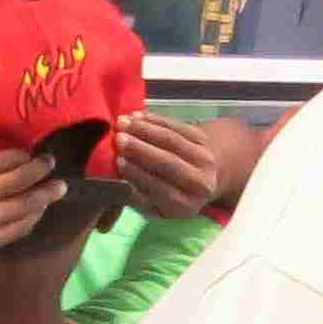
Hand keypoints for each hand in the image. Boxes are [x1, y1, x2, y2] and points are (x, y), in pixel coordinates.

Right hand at [111, 114, 225, 220]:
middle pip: (169, 163)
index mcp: (185, 206)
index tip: (118, 161)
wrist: (202, 177)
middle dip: (141, 149)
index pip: (161, 189)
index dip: (139, 174)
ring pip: (172, 140)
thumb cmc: (168, 194)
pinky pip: (177, 126)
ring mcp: (204, 158)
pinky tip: (136, 116)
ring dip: (145, 129)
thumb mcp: (156, 207)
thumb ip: (138, 198)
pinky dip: (155, 120)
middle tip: (118, 139)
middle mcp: (201, 183)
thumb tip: (117, 183)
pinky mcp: (204, 138)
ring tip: (122, 123)